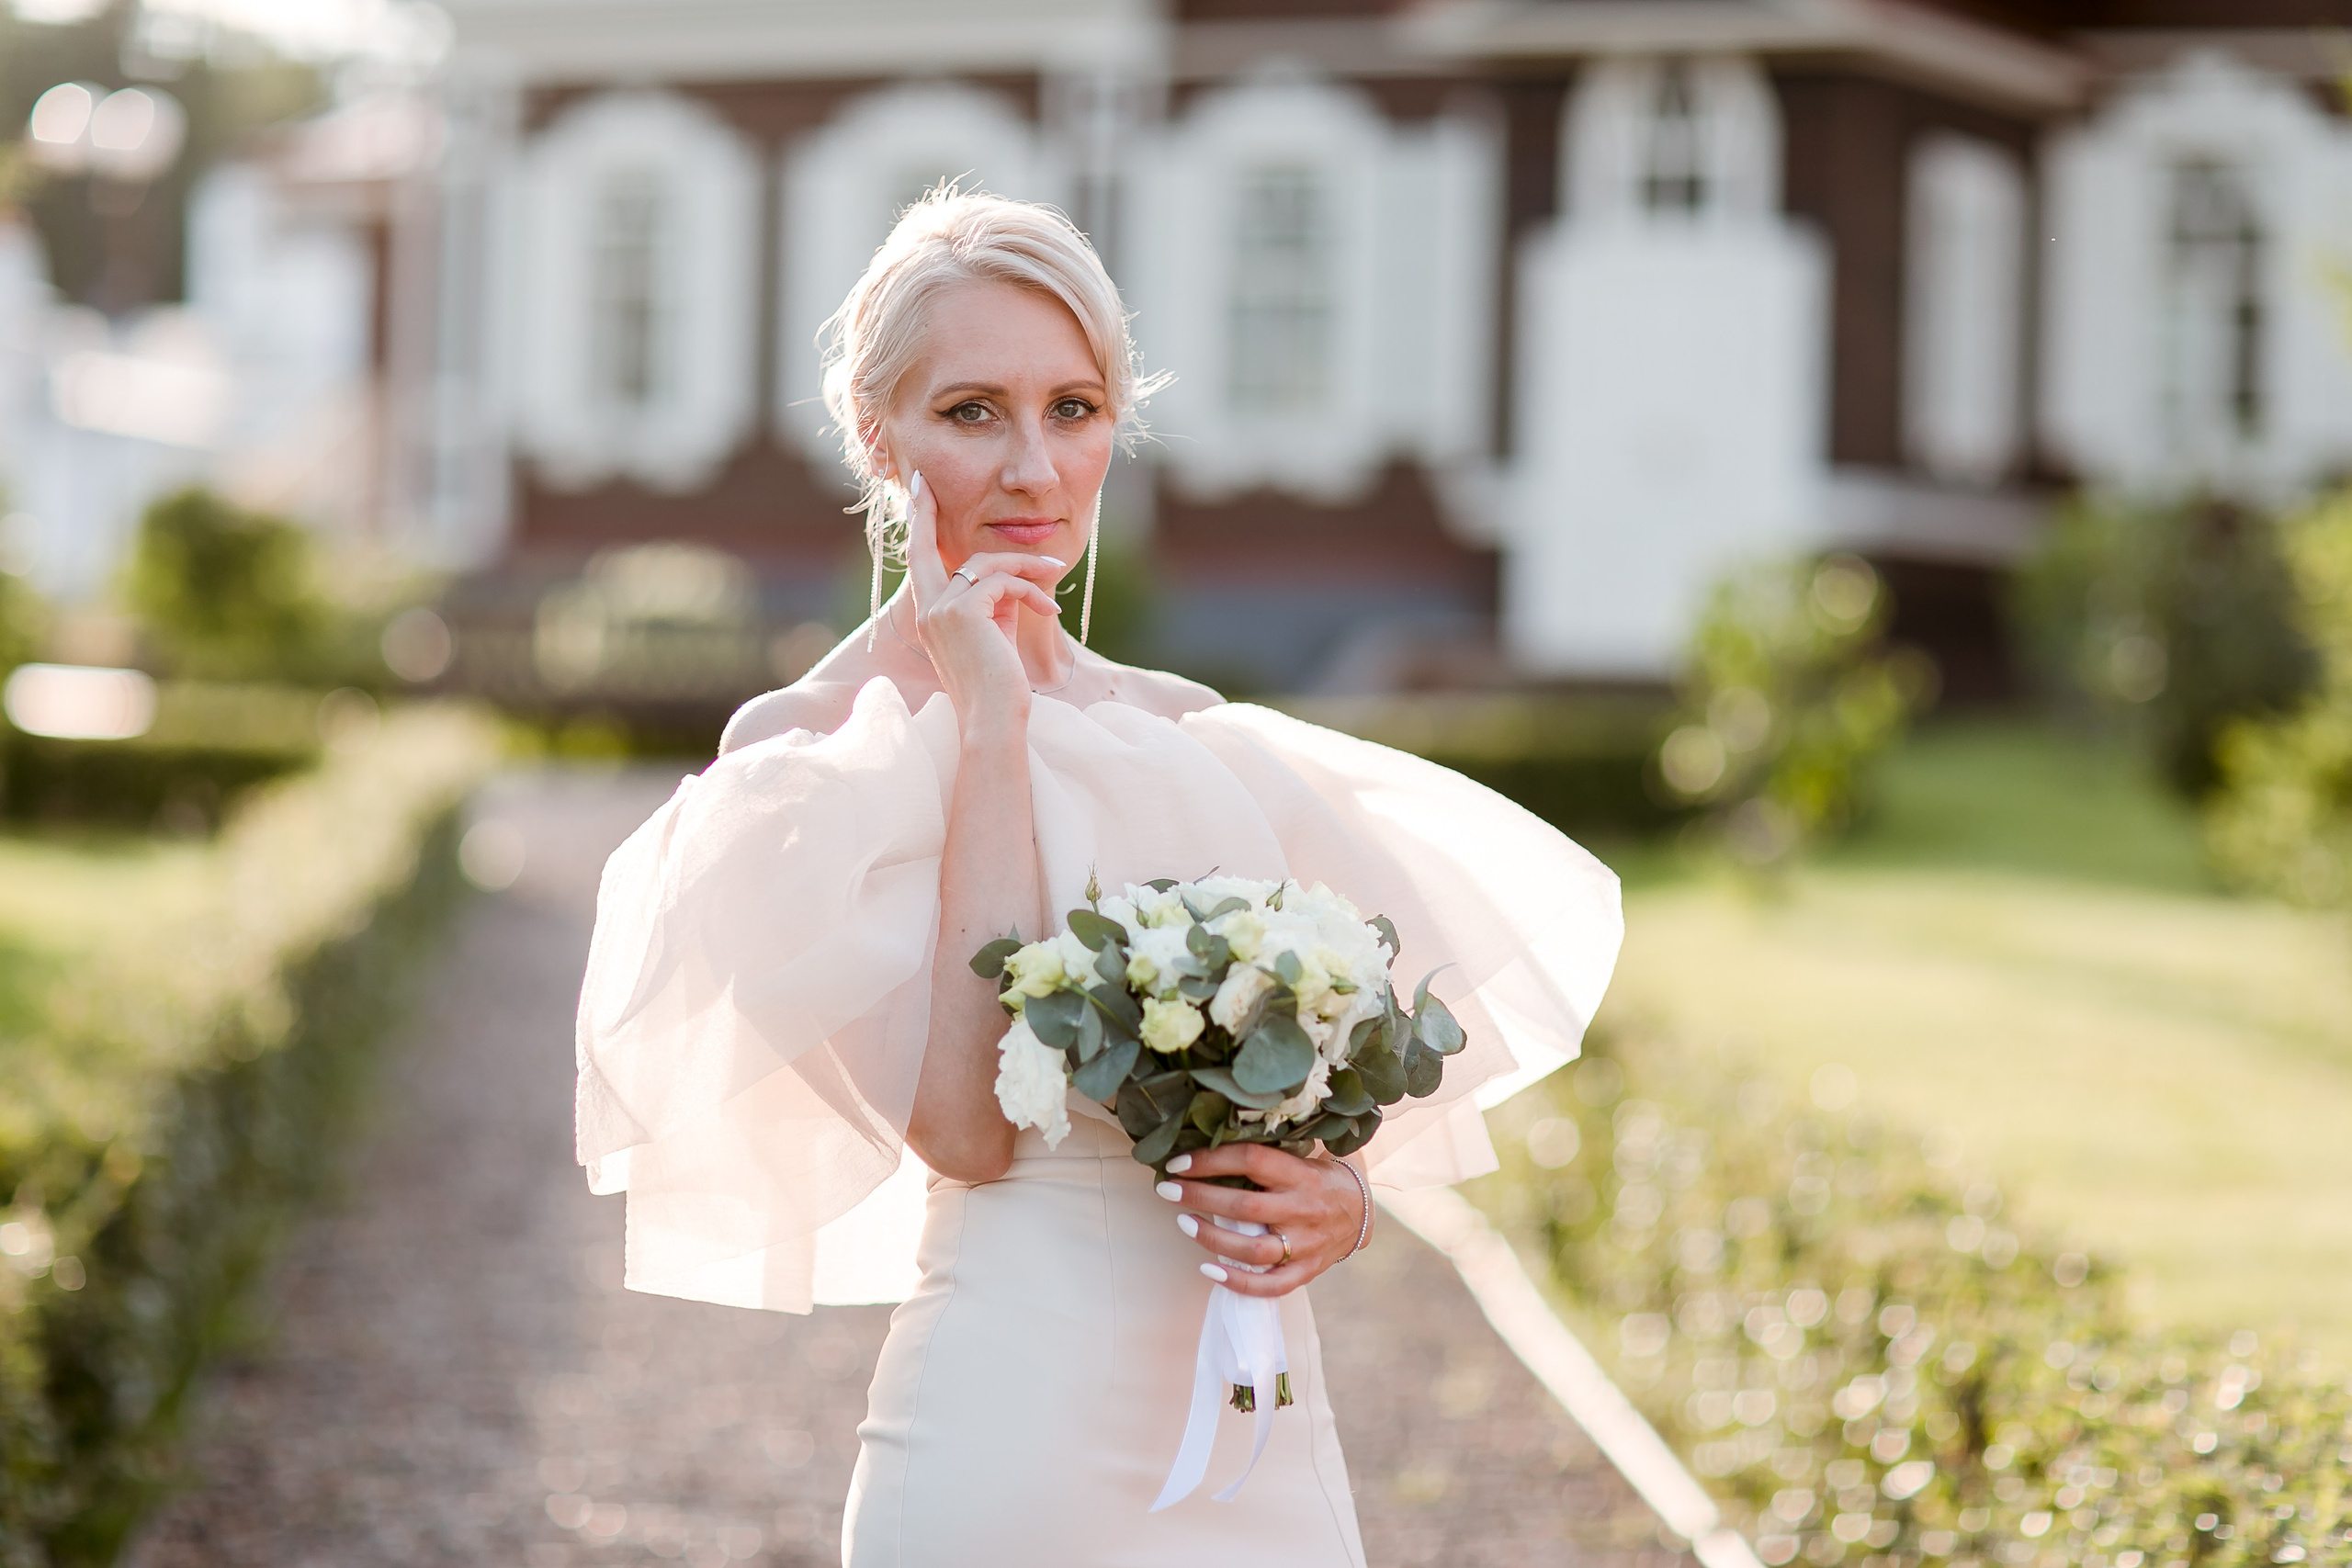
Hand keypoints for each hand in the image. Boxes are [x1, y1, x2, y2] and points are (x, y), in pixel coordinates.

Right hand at [902, 471, 1063, 739]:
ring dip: (1024, 568)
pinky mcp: (964, 611)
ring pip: (985, 564)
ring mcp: (942, 610)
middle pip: (923, 548)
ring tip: (1053, 577)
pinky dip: (1031, 590)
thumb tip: (1013, 578)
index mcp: (931, 618)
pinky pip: (1003, 582)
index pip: (920, 564)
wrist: (994, 721)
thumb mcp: (996, 635)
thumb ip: (995, 602)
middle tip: (923, 484)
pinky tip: (1050, 610)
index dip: (918, 528)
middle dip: (922, 513)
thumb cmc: (1000, 687)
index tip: (915, 495)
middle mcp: (928, 611)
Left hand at [1156, 1144, 1368, 1297]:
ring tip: (1182, 1223)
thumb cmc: (1319, 1178)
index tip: (1178, 1162)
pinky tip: (1208, 1270)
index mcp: (1303, 1174)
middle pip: (1246, 1207)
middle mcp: (1305, 1210)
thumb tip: (1210, 1138)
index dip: (1212, 1160)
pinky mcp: (1306, 1272)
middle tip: (1166, 1190)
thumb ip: (1267, 1155)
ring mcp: (1306, 1245)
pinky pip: (1270, 1286)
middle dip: (1200, 1197)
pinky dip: (1237, 1282)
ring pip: (1254, 1251)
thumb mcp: (1302, 1156)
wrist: (1362, 1213)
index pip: (1252, 1160)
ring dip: (1211, 1238)